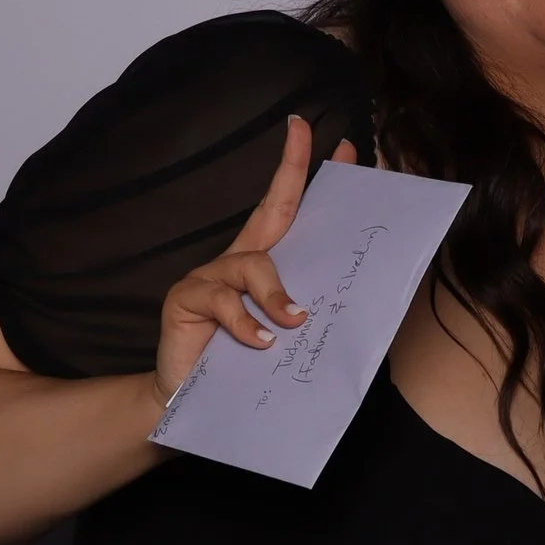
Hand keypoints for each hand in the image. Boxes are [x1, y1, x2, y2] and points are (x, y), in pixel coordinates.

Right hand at [149, 116, 355, 406]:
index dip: (311, 176)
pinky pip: (224, 301)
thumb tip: (360, 300)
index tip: (345, 143)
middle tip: (331, 145)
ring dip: (278, 294)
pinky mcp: (184, 299)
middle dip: (296, 171)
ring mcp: (208, 277)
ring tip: (295, 322)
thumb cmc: (246, 366)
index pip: (290, 211)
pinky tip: (261, 343)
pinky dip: (246, 323)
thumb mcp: (286, 335)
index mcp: (265, 265)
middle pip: (269, 208)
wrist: (191, 401)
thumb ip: (310, 312)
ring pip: (253, 264)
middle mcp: (236, 262)